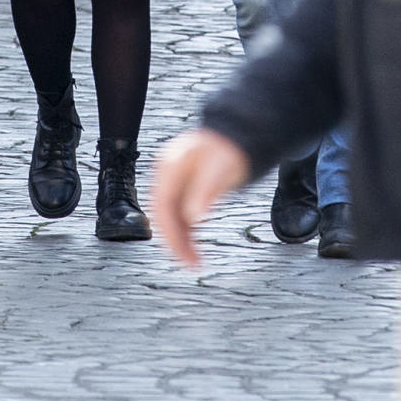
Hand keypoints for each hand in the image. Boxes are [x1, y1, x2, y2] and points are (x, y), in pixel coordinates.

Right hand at [148, 127, 250, 269]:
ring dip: (181, 241)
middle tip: (190, 264)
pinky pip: (181, 217)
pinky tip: (195, 250)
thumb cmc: (230, 148)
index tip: (182, 253)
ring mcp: (175, 184)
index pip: (162, 205)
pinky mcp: (185, 192)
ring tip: (195, 262)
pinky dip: (187, 234)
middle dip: (174, 241)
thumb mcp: (220, 167)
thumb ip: (205, 190)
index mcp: (171, 166)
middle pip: (163, 214)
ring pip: (171, 219)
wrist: (239, 136)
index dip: (170, 231)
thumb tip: (193, 216)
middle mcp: (168, 176)